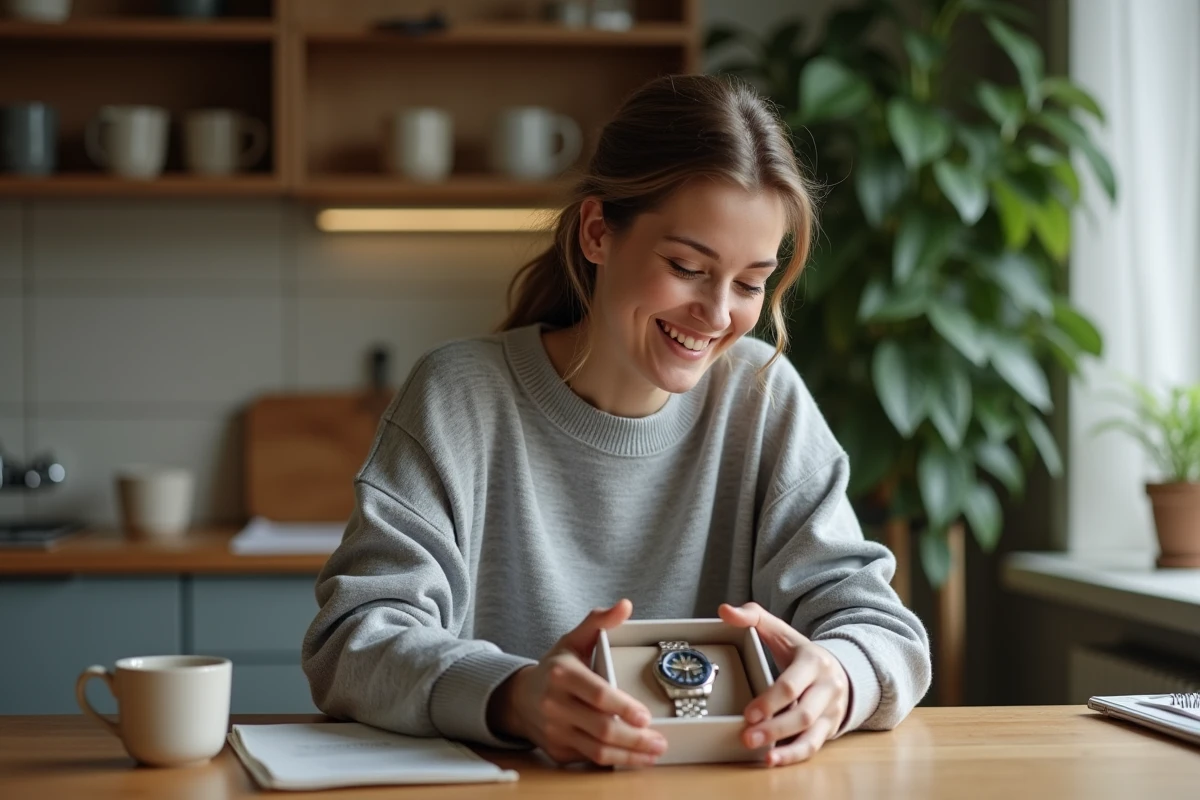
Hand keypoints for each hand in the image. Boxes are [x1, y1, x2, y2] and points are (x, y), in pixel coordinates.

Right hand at [488, 599, 666, 766]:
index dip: (623, 708)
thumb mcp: (573, 640)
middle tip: (659, 741)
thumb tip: (626, 606)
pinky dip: (614, 761)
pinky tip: (634, 758)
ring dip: (629, 756)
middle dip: (634, 739)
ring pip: (596, 751)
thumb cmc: (554, 669)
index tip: (646, 717)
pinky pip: (589, 760)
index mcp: (562, 675)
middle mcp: (555, 705)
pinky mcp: (557, 751)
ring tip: (653, 753)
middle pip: (601, 728)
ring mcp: (555, 731)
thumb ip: (599, 622)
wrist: (519, 699)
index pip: (597, 694)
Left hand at [718, 602, 849, 766]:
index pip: (792, 684)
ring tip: (761, 755)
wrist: (841, 668)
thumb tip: (724, 610)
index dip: (770, 701)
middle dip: (775, 727)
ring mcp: (831, 709)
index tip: (748, 713)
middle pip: (803, 713)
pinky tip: (773, 760)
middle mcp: (827, 687)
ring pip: (811, 733)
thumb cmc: (800, 652)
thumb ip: (752, 617)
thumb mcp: (780, 630)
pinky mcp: (830, 727)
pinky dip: (795, 756)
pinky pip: (814, 746)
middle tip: (747, 737)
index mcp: (813, 661)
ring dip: (786, 747)